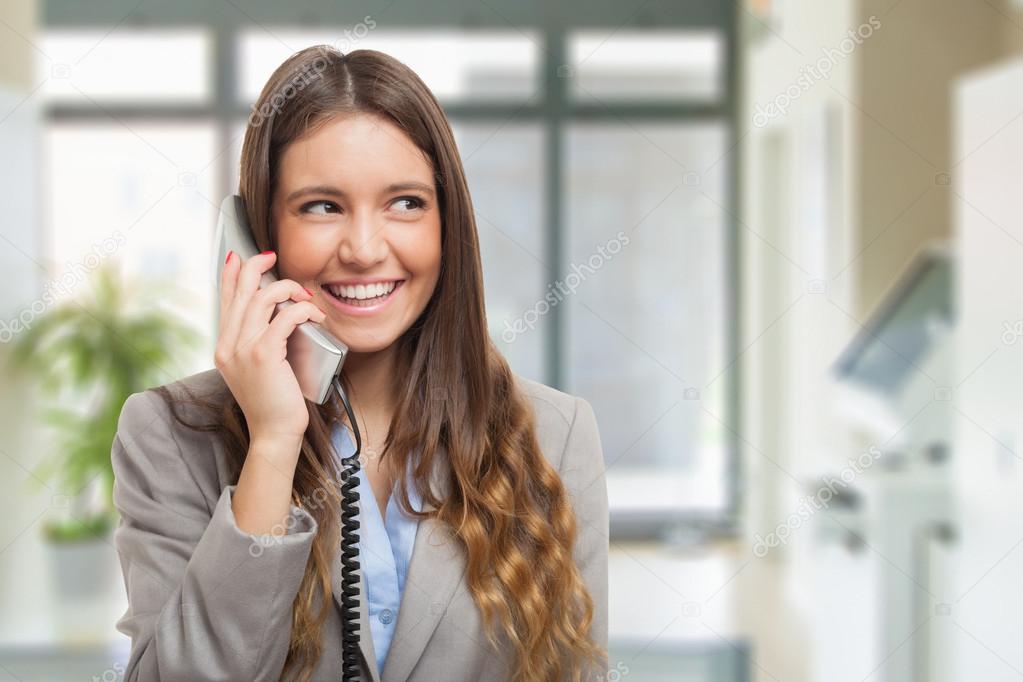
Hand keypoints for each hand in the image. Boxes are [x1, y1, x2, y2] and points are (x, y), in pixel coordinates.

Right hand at [214, 249, 324, 448]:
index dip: (231, 273)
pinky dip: (302, 310)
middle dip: (255, 265)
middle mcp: (228, 345)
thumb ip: (259, 342)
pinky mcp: (263, 355)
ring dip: (287, 289)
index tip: (243, 257)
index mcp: (225, 346)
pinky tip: (314, 315)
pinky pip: (283, 318)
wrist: (274, 433)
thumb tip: (278, 315)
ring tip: (305, 297)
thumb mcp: (258, 369)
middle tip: (273, 257)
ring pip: (261, 298)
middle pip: (239, 290)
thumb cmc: (274, 403)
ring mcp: (243, 350)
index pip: (224, 299)